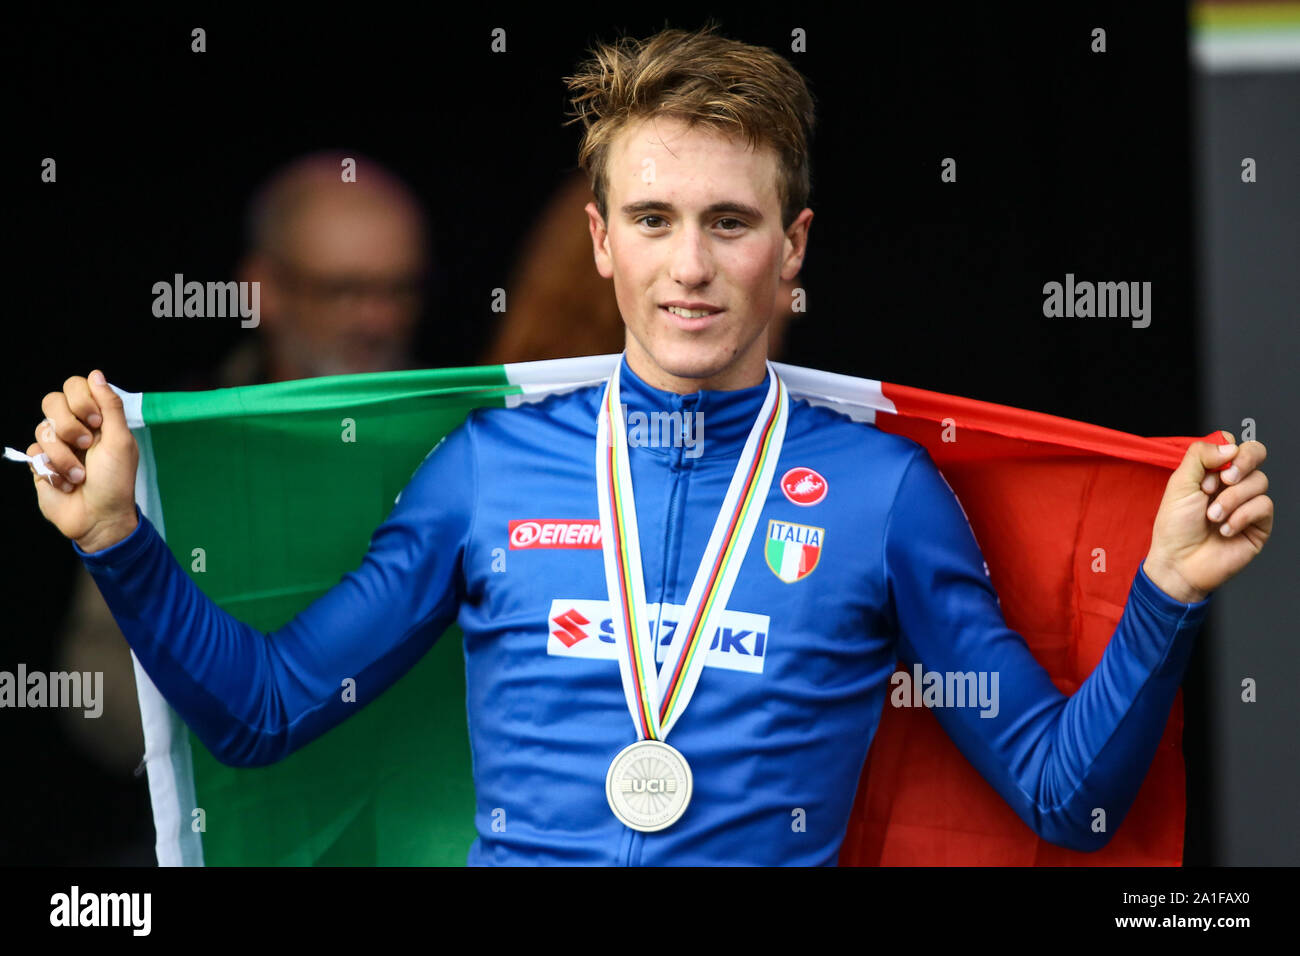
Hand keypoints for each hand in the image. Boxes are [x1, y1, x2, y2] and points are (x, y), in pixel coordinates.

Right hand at [28, 370, 138, 552]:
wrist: (98, 518)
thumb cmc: (115, 481)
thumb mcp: (121, 441)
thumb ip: (110, 406)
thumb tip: (97, 374)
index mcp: (97, 419)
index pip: (76, 386)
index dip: (82, 399)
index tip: (97, 421)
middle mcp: (74, 427)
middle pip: (52, 401)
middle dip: (69, 425)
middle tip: (87, 444)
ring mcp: (56, 444)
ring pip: (42, 428)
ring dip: (64, 456)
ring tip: (80, 475)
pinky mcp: (40, 462)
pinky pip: (34, 451)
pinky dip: (52, 469)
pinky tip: (66, 483)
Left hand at [1143, 431, 1272, 602]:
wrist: (1179, 562)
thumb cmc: (1175, 527)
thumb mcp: (1179, 484)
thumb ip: (1199, 457)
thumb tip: (1229, 445)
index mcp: (1212, 472)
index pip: (1233, 444)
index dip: (1228, 449)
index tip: (1210, 469)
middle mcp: (1233, 484)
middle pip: (1256, 453)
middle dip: (1243, 462)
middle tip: (1225, 480)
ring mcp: (1248, 502)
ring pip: (1260, 481)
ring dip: (1232, 499)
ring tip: (1212, 516)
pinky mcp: (1260, 524)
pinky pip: (1264, 505)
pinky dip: (1242, 516)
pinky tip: (1225, 529)